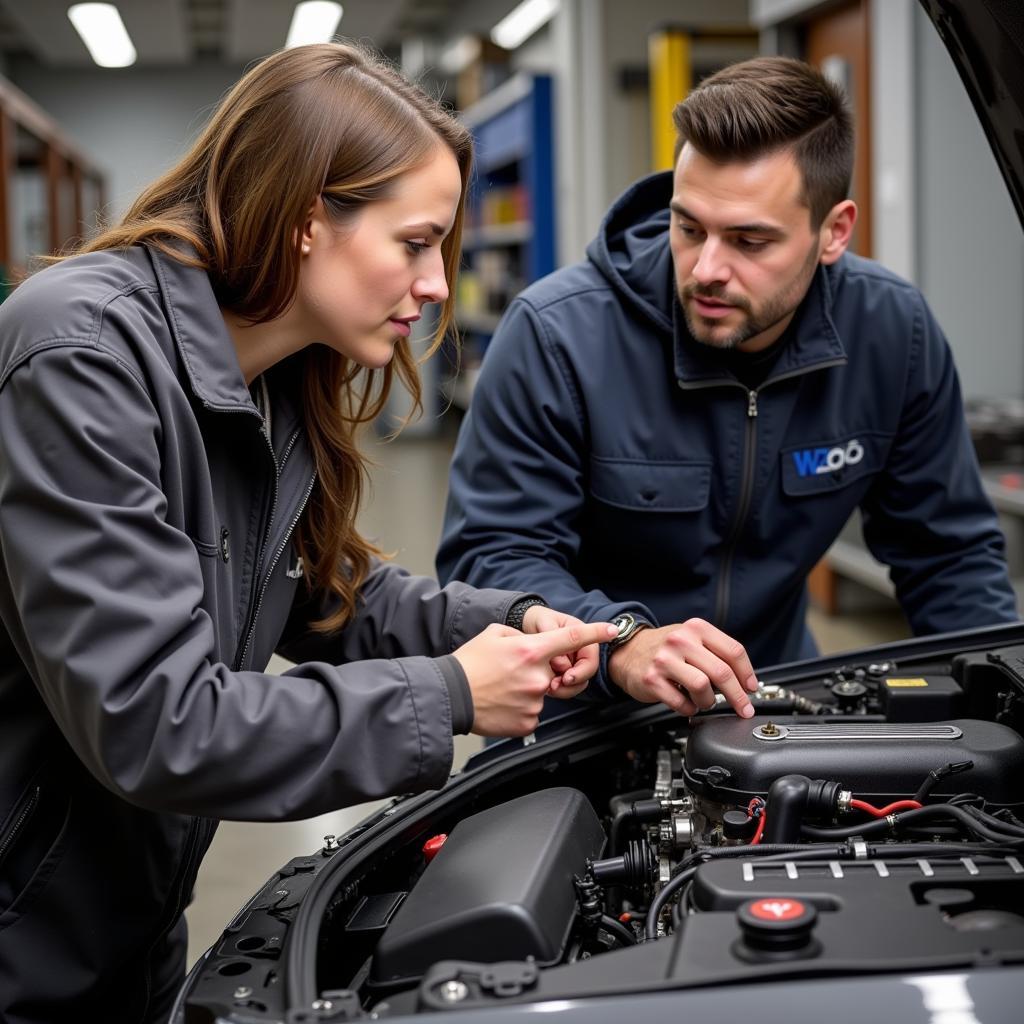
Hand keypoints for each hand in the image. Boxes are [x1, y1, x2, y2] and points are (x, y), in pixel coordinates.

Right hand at [453, 620, 618, 736]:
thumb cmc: (469, 664)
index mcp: (530, 651)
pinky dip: (520, 709)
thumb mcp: (494, 635)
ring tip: (500, 689)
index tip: (611, 630)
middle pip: (552, 672)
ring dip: (526, 692)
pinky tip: (502, 704)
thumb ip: (522, 636)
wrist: (450, 696)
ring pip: (541, 694)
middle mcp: (537, 677)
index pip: (571, 639)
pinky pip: (533, 713)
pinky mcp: (528, 723)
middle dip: (535, 672)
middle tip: (508, 673)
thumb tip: (535, 644)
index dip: (596, 633)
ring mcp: (534, 702)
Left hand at [520, 605, 601, 698]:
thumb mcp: (545, 623)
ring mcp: (572, 661)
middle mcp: (580, 650)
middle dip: (572, 684)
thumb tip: (563, 665)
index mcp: (582, 636)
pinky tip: (546, 688)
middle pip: (585, 675)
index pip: (590, 659)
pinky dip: (558, 689)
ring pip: (577, 683)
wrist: (527, 623)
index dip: (581, 672)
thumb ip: (554, 639)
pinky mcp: (563, 671)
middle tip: (554, 686)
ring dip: (564, 689)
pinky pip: (566, 686)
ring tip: (549, 688)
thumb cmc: (538, 620)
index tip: (566, 678)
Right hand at [607, 619, 757, 717]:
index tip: (751, 688)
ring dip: (709, 701)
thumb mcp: (691, 638)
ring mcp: (664, 660)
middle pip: (721, 672)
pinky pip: (681, 703)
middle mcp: (680, 641)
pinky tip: (687, 704)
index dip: (747, 674)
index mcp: (696, 628)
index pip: (733, 651)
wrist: (627, 651)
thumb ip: (716, 653)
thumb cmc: (666, 649)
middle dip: (738, 696)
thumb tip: (744, 681)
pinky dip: (689, 709)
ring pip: (702, 687)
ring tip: (704, 701)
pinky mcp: (651, 680)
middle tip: (743, 708)